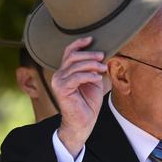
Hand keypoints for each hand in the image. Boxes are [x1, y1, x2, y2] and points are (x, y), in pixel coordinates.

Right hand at [52, 37, 106, 156]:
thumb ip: (94, 69)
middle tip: (102, 56)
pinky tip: (97, 78)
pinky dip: (89, 75)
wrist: (83, 122)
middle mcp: (59, 75)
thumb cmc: (88, 103)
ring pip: (75, 65)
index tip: (92, 39)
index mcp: (65, 71)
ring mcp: (58, 82)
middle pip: (73, 56)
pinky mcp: (61, 89)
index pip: (69, 52)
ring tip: (102, 69)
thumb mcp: (94, 81)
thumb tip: (101, 55)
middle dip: (89, 54)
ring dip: (92, 65)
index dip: (79, 43)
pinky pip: (76, 77)